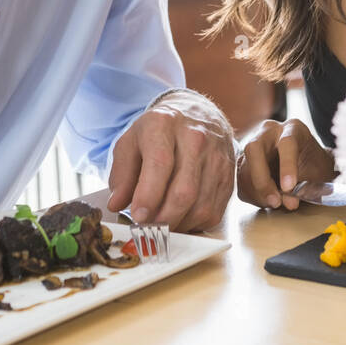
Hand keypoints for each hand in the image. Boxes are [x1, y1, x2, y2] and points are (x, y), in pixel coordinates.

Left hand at [105, 91, 235, 232]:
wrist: (199, 114)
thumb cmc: (160, 131)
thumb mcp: (131, 141)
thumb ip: (121, 174)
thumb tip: (116, 204)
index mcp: (164, 125)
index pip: (160, 164)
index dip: (148, 195)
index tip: (138, 217)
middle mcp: (195, 139)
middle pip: (184, 191)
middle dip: (163, 219)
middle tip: (147, 230)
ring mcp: (216, 158)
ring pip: (200, 206)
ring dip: (178, 224)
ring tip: (161, 225)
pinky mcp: (229, 176)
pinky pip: (214, 211)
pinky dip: (194, 224)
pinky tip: (180, 218)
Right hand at [236, 118, 335, 210]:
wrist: (308, 166)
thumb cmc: (315, 167)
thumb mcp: (318, 175)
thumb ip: (304, 187)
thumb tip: (288, 202)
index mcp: (293, 129)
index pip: (287, 143)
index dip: (287, 166)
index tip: (289, 187)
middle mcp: (269, 132)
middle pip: (254, 149)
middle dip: (262, 179)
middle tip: (275, 201)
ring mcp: (253, 145)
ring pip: (244, 167)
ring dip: (257, 191)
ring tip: (275, 204)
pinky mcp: (244, 161)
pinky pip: (241, 180)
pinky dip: (252, 195)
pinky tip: (266, 201)